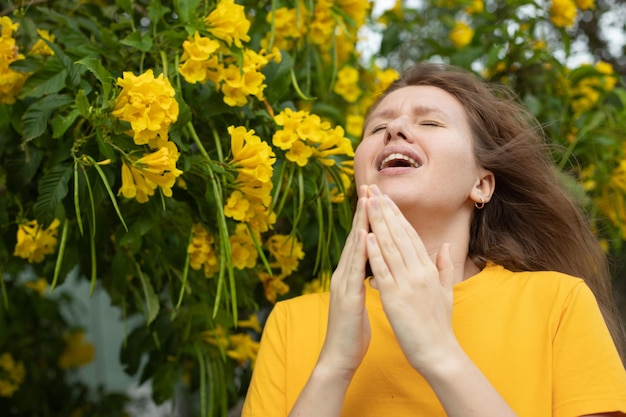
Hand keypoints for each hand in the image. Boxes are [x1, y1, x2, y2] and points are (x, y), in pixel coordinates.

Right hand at [316, 185, 370, 380]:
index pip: (362, 240)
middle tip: (369, 187)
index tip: (376, 197)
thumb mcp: (361, 300)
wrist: (340, 357)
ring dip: (360, 224)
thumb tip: (373, 266)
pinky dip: (360, 252)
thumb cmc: (353, 331)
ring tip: (367, 201)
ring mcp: (343, 284)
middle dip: (363, 212)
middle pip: (355, 237)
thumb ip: (365, 280)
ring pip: (353, 248)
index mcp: (351, 275)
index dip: (368, 218)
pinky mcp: (347, 297)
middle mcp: (344, 274)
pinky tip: (366, 237)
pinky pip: (355, 271)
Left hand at [364, 185, 456, 371]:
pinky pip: (383, 271)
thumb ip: (445, 266)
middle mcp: (419, 272)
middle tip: (373, 190)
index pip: (410, 235)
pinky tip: (366, 236)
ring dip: (378, 223)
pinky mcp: (395, 298)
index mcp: (428, 269)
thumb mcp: (446, 291)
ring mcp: (407, 283)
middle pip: (400, 235)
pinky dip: (375, 253)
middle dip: (385, 211)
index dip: (397, 215)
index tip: (386, 197)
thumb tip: (446, 245)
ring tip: (368, 203)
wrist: (438, 353)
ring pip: (390, 247)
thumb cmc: (439, 325)